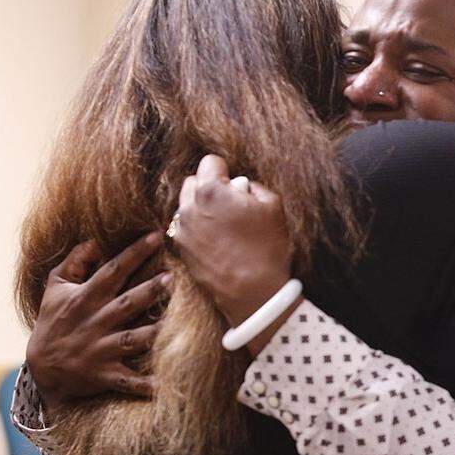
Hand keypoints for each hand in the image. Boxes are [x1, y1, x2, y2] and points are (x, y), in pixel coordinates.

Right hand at [26, 232, 168, 411]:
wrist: (41, 368)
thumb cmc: (53, 320)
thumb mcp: (55, 287)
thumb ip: (75, 262)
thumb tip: (96, 241)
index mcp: (85, 298)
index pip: (113, 270)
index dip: (134, 252)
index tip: (156, 235)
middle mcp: (95, 322)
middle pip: (127, 303)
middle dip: (149, 290)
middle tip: (173, 277)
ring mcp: (100, 350)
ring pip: (132, 339)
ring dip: (154, 332)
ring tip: (178, 321)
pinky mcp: (105, 374)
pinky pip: (127, 381)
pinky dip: (144, 385)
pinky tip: (164, 386)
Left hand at [173, 155, 293, 333]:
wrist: (254, 292)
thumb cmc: (267, 248)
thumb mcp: (273, 206)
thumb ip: (253, 186)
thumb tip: (240, 185)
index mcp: (211, 191)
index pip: (210, 162)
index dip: (226, 170)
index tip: (236, 184)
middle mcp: (189, 207)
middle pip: (193, 181)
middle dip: (209, 186)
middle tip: (230, 203)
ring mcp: (182, 229)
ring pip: (186, 204)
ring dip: (200, 206)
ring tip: (223, 223)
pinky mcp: (181, 249)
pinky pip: (185, 227)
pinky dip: (197, 226)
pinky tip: (216, 239)